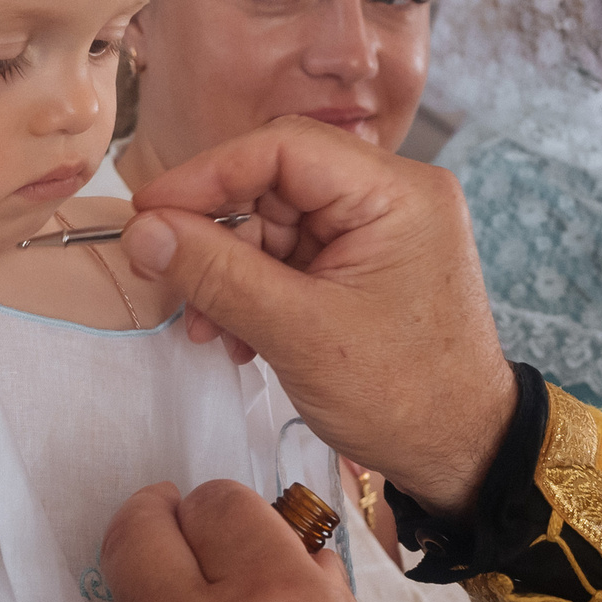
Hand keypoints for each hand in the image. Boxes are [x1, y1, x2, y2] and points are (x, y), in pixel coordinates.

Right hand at [123, 117, 516, 513]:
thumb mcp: (296, 332)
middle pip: (275, 182)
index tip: (147, 212)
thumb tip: (141, 230)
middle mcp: (394, 194)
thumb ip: (215, 273)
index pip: (282, 147)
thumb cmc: (402, 396)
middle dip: (218, 235)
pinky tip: (237, 334)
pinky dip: (257, 288)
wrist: (460, 454)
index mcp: (396, 192)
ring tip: (210, 328)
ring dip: (231, 272)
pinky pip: (294, 254)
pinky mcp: (368, 262)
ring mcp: (382, 228)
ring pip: (276, 222)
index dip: (206, 175)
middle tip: (169, 279)